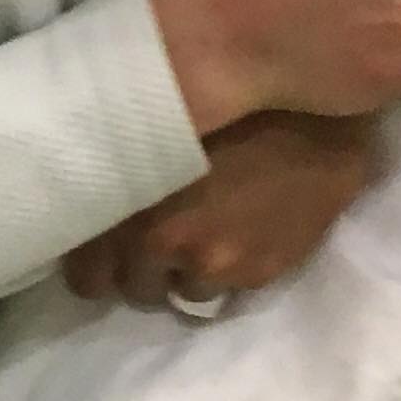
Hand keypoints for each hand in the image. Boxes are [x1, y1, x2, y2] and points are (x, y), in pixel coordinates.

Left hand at [65, 112, 375, 309]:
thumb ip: (117, 174)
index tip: (102, 253)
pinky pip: (228, 289)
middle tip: (158, 236)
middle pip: (133, 288)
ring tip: (206, 231)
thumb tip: (87, 199)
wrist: (314, 114)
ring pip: (183, 292)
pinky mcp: (257, 273)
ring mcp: (213, 262)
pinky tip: (243, 230)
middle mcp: (161, 242)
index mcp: (125, 204)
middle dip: (141, 268)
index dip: (93, 267)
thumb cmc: (228, 107)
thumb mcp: (155, 136)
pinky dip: (230, 269)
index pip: (86, 275)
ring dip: (187, 271)